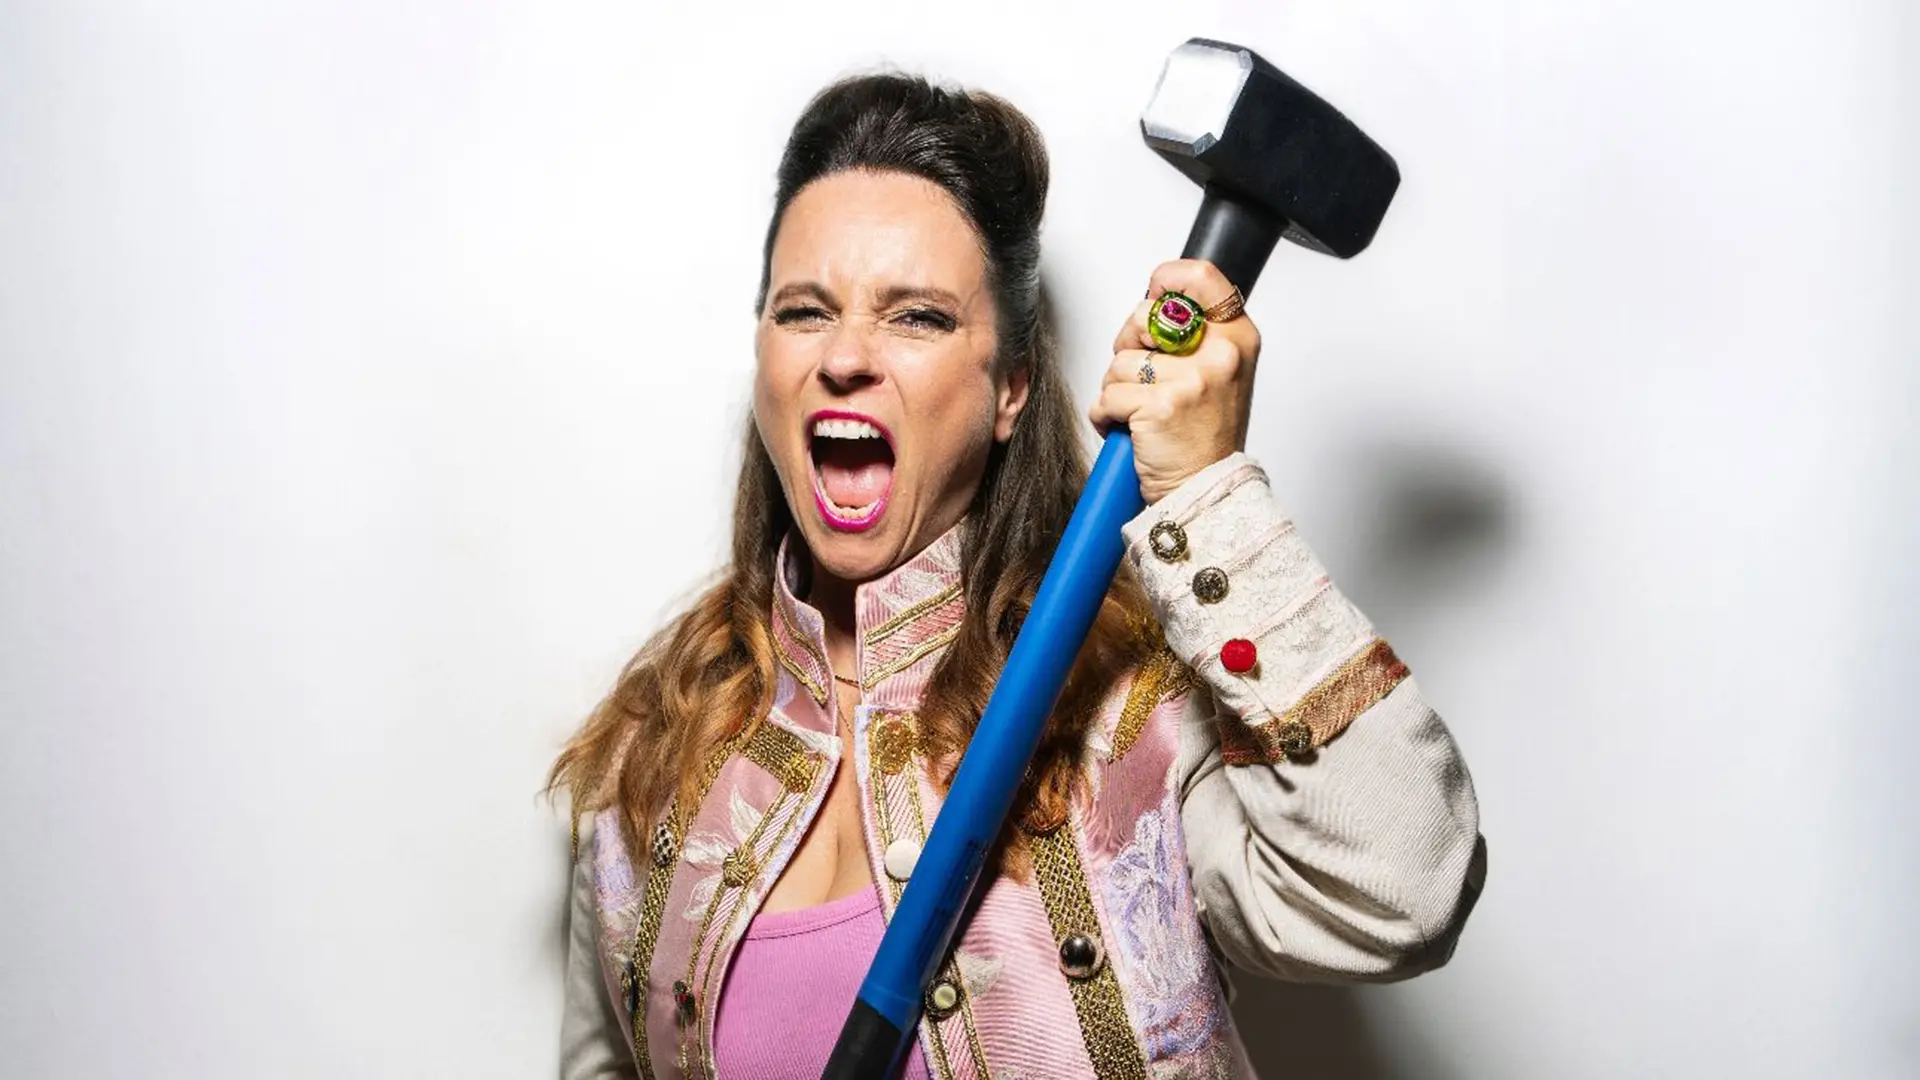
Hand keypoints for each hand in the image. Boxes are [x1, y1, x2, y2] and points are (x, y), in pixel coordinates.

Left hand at [1088, 259, 1259, 504]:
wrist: (1206, 491)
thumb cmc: (1204, 435)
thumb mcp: (1217, 372)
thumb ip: (1192, 333)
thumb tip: (1153, 301)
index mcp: (1237, 337)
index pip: (1200, 277)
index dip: (1164, 281)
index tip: (1154, 296)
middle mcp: (1220, 354)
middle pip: (1144, 316)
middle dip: (1128, 345)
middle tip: (1143, 377)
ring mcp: (1192, 380)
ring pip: (1120, 362)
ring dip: (1117, 390)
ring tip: (1142, 413)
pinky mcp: (1161, 406)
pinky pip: (1108, 396)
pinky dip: (1106, 416)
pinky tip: (1130, 430)